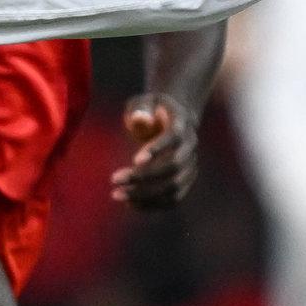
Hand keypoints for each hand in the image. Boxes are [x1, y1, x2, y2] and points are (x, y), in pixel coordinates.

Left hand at [111, 93, 200, 209]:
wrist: (173, 120)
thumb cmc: (152, 109)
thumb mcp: (143, 101)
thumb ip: (140, 108)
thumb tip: (140, 120)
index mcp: (182, 122)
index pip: (174, 137)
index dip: (157, 149)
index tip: (134, 160)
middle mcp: (190, 145)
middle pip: (174, 165)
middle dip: (144, 176)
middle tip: (115, 179)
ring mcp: (191, 164)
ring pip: (174, 186)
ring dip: (146, 194)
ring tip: (117, 194)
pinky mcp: (186, 179)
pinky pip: (174, 198)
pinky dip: (154, 204)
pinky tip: (131, 203)